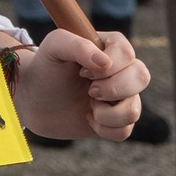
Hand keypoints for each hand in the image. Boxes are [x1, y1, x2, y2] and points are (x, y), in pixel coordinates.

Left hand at [13, 28, 149, 141]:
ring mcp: (122, 96)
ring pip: (134, 110)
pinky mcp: (117, 120)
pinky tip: (88, 118)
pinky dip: (103, 128)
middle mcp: (122, 70)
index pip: (127, 53)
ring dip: (106, 113)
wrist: (34, 99)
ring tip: (88, 105)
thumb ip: (78, 45)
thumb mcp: (55, 47)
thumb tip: (105, 62)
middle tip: (89, 90)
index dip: (106, 67)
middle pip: (141, 77)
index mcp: (111, 46)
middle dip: (112, 89)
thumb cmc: (46, 67)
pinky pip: (125, 130)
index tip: (82, 71)